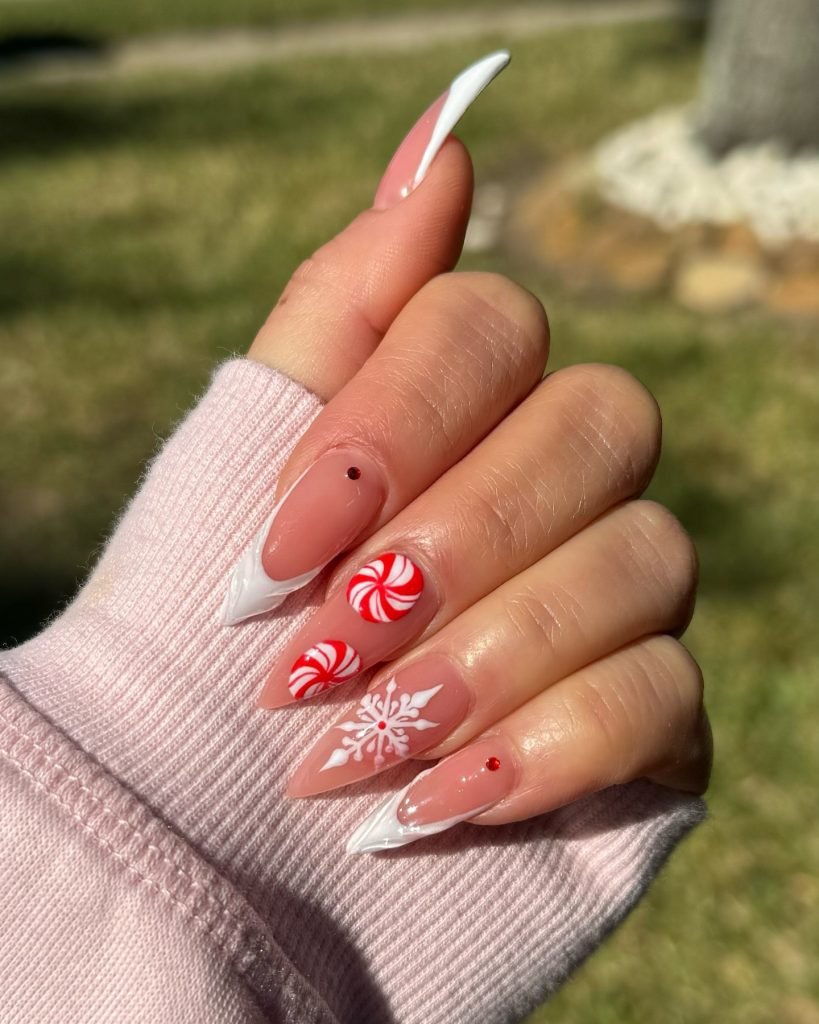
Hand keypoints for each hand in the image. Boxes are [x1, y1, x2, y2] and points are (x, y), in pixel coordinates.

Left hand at [225, 53, 711, 851]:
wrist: (215, 852)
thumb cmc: (209, 655)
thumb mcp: (242, 466)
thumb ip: (345, 307)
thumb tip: (442, 139)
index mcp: (461, 416)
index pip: (492, 324)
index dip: (396, 419)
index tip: (280, 542)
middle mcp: (560, 490)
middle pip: (604, 422)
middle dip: (452, 540)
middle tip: (322, 650)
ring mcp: (618, 605)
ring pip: (651, 559)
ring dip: (486, 653)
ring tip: (350, 747)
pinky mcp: (650, 726)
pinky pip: (668, 698)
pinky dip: (544, 747)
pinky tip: (437, 804)